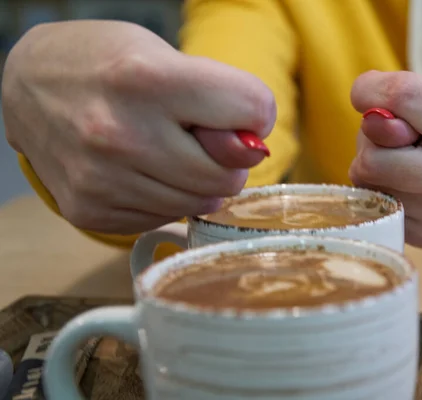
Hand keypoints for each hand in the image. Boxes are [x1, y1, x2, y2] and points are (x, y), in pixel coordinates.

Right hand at [3, 21, 275, 233]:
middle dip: (230, 160)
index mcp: (146, 79)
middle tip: (205, 141)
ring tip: (171, 152)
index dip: (254, 111)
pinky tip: (144, 170)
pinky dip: (169, 197)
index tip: (237, 111)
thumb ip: (219, 101)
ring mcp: (100, 180)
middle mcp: (119, 134)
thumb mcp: (165, 57)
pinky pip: (165, 217)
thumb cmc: (107, 65)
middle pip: (226, 174)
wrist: (28, 86)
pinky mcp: (88, 211)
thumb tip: (251, 153)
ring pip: (200, 203)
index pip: (250, 108)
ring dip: (201, 182)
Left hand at [349, 71, 421, 247]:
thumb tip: (372, 126)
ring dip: (372, 169)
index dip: (369, 92)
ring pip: (368, 186)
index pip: (400, 97)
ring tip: (404, 160)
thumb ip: (398, 95)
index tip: (366, 94)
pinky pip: (375, 209)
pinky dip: (380, 193)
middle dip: (368, 144)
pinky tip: (407, 185)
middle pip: (373, 161)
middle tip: (391, 138)